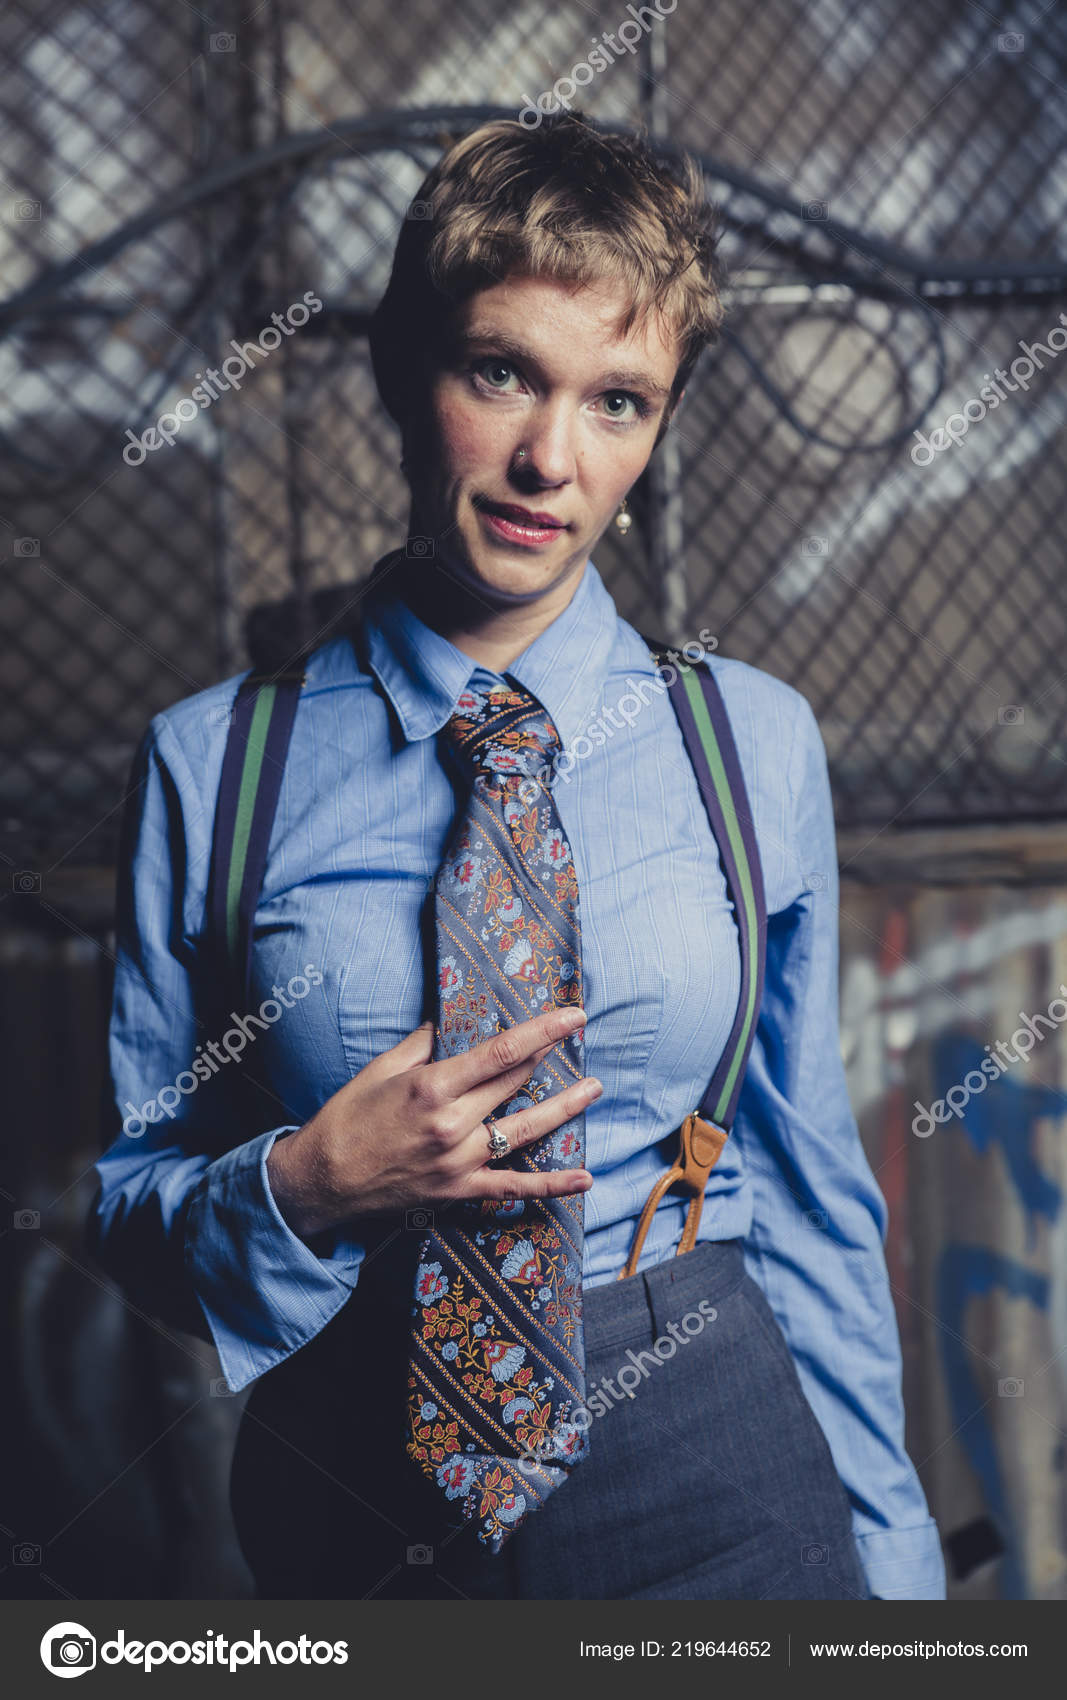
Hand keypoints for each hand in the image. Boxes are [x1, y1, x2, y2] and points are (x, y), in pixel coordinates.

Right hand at [266, 1006, 599, 1240]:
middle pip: (514, 1083)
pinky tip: (584, 1179)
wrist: (320, 1180)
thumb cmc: (345, 1117)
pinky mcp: (458, 1190)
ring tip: (594, 1088)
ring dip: (564, 1109)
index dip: (543, 1032)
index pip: (501, 1052)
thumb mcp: (380, 1069)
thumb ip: (422, 1044)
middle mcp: (452, 1124)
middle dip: (548, 1056)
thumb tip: (449, 1019)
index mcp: (432, 1087)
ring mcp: (459, 1161)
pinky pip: (512, 1187)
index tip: (572, 1015)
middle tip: (577, 1035)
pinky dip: (550, 1187)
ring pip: (525, 1130)